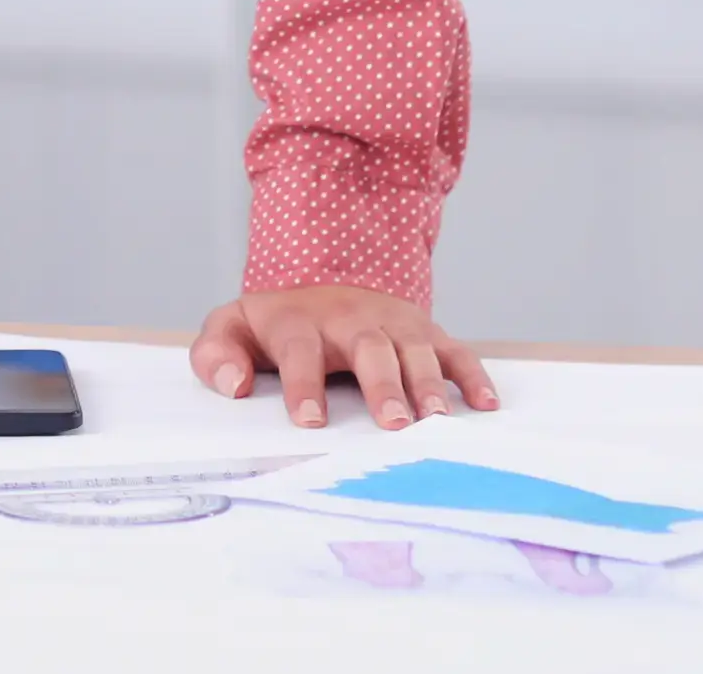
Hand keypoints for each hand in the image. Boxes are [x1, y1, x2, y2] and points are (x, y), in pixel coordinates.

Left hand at [190, 284, 497, 430]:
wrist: (319, 279)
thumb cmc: (275, 325)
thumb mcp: (232, 328)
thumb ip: (216, 354)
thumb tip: (233, 385)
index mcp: (298, 322)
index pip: (299, 351)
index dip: (302, 385)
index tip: (309, 420)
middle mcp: (350, 318)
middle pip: (368, 347)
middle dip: (381, 384)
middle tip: (392, 423)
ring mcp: (391, 323)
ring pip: (413, 348)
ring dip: (428, 382)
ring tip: (437, 418)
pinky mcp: (423, 330)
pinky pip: (453, 349)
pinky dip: (472, 374)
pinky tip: (485, 404)